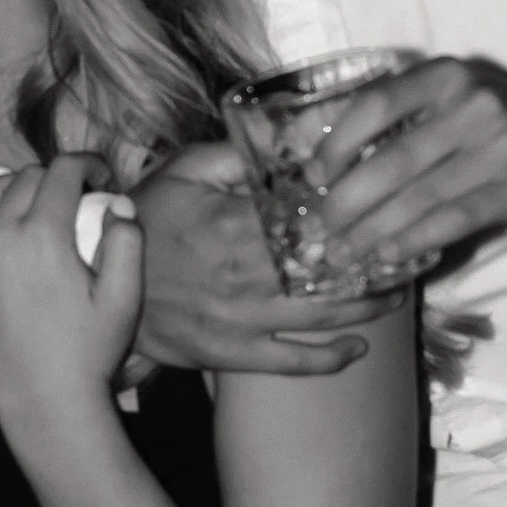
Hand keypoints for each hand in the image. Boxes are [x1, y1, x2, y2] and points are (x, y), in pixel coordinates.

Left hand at [0, 157, 143, 418]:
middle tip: (78, 199)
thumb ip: (127, 241)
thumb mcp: (124, 298)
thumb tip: (120, 201)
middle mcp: (2, 235)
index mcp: (45, 235)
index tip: (103, 179)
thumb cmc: (89, 351)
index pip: (63, 171)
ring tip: (36, 203)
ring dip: (16, 184)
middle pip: (28, 177)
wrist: (43, 400)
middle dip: (58, 177)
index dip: (88, 164)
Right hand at [132, 144, 396, 376]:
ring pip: (322, 316)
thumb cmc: (143, 219)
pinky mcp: (232, 353)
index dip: (358, 215)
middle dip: (376, 262)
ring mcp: (243, 318)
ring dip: (368, 306)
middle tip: (410, 251)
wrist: (96, 280)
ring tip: (398, 292)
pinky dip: (328, 358)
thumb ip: (236, 155)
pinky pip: (290, 361)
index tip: (389, 205)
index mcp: (240, 224)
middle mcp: (250, 274)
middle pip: (331, 270)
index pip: (315, 218)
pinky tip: (358, 349)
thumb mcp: (183, 170)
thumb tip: (289, 145)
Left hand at [307, 55, 506, 277]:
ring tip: (339, 252)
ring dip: (372, 231)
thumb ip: (374, 113)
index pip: (377, 104)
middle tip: (316, 228)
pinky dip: (413, 240)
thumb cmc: (471, 120)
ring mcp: (499, 149)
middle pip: (396, 160)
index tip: (313, 176)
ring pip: (421, 197)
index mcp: (443, 75)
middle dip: (348, 200)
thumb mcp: (430, 99)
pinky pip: (452, 220)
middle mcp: (474, 106)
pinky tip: (384, 255)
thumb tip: (299, 140)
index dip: (338, 142)